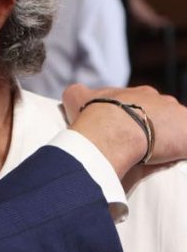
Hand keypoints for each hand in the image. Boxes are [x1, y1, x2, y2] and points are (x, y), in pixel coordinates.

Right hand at [64, 83, 186, 176]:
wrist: (111, 131)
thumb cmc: (94, 116)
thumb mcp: (77, 97)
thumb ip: (79, 93)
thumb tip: (76, 93)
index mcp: (138, 93)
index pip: (141, 104)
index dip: (134, 117)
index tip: (127, 131)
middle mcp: (160, 100)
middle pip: (162, 113)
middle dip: (154, 126)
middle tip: (142, 144)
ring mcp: (176, 115)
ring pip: (176, 126)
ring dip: (169, 139)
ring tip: (156, 155)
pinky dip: (182, 148)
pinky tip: (172, 158)